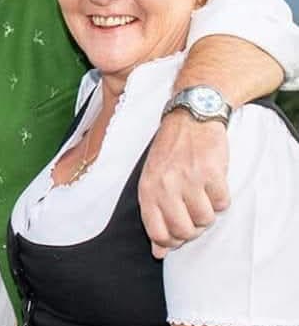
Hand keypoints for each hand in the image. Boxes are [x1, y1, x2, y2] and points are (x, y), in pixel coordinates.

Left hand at [138, 110, 228, 258]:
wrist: (189, 119)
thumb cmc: (169, 152)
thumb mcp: (152, 181)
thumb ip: (154, 216)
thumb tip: (158, 252)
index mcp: (147, 189)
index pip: (157, 233)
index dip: (171, 241)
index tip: (179, 234)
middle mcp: (166, 186)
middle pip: (184, 231)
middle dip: (193, 229)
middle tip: (193, 213)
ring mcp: (188, 179)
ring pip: (206, 219)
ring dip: (208, 211)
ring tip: (202, 194)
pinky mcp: (211, 172)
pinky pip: (222, 203)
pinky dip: (221, 198)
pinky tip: (213, 183)